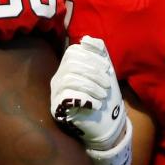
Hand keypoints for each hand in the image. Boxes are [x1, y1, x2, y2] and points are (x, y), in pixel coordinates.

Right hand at [50, 36, 126, 150]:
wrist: (104, 125)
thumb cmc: (103, 97)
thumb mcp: (104, 73)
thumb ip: (99, 54)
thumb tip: (88, 39)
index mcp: (69, 67)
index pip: (72, 53)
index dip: (91, 56)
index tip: (107, 68)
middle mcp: (59, 78)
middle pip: (71, 65)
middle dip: (94, 73)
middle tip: (108, 85)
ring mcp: (56, 93)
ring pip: (69, 79)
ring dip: (91, 86)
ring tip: (103, 95)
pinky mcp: (58, 109)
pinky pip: (68, 97)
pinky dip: (86, 99)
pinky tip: (96, 105)